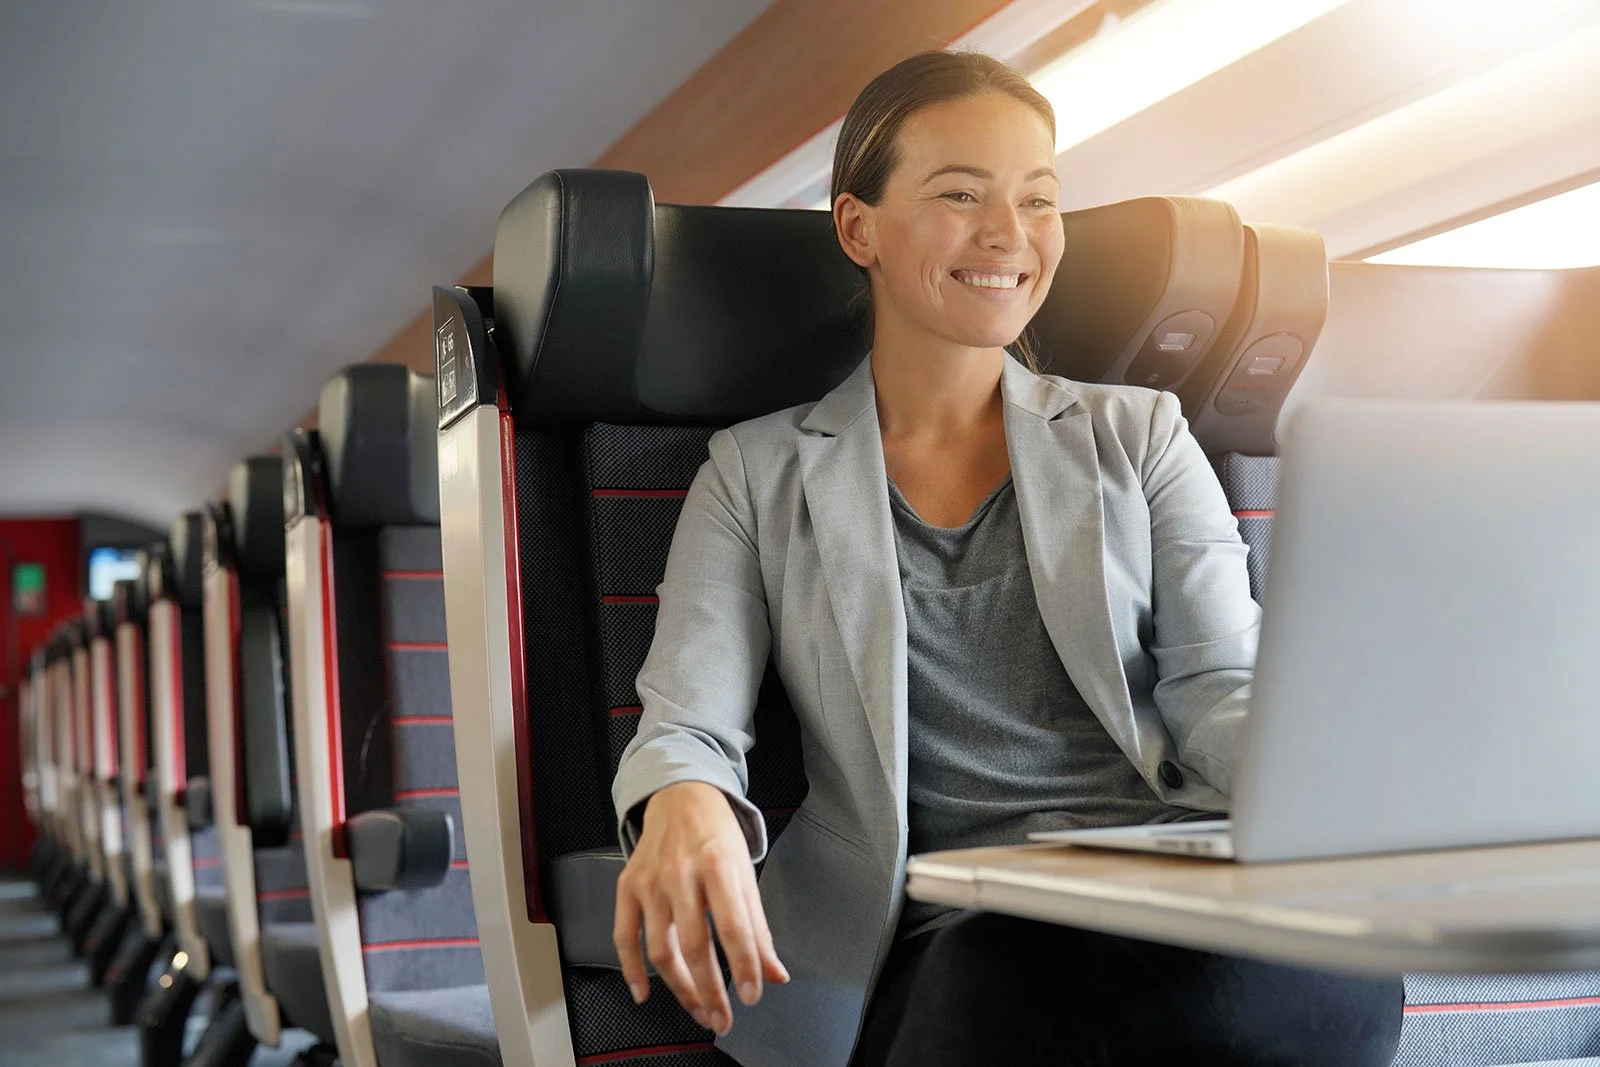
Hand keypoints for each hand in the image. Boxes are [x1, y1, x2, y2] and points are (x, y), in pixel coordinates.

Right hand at [613, 781, 788, 1033]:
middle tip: (722, 1018)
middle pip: (694, 945)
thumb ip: (758, 927)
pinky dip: (630, 970)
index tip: (754, 995)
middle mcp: (681, 873)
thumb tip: (774, 973)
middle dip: (710, 990)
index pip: (733, 926)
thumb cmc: (716, 835)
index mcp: (718, 865)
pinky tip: (644, 993)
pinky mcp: (627, 886)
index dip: (745, 966)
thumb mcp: (745, 872)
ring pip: (660, 949)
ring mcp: (650, 881)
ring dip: (680, 989)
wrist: (680, 796)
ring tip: (699, 1010)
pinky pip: (624, 936)